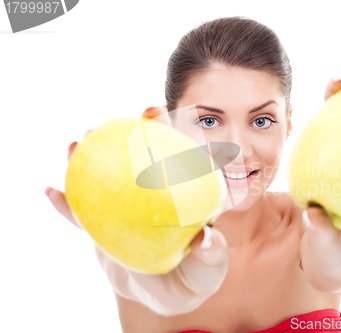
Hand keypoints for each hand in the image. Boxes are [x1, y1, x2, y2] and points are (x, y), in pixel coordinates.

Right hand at [44, 106, 228, 315]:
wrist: (164, 295)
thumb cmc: (194, 279)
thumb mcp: (208, 271)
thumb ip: (211, 255)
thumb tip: (204, 238)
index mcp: (181, 192)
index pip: (174, 153)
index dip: (165, 129)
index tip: (153, 112)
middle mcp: (152, 192)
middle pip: (135, 157)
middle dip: (119, 134)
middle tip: (103, 125)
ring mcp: (127, 207)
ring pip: (105, 179)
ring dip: (87, 159)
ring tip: (75, 145)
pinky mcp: (104, 228)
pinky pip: (83, 217)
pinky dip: (67, 205)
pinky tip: (51, 192)